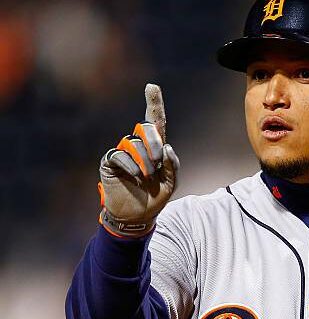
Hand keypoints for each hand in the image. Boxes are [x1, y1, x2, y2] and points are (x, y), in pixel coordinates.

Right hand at [98, 84, 179, 237]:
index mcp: (155, 147)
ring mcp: (123, 152)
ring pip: (135, 143)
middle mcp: (138, 145)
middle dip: (155, 143)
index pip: (155, 121)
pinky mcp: (110, 161)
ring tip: (147, 176)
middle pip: (146, 128)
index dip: (153, 103)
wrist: (137, 216)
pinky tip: (137, 178)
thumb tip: (167, 146)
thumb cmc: (155, 197)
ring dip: (146, 161)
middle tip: (158, 162)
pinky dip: (132, 166)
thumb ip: (173, 164)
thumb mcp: (171, 182)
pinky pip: (120, 155)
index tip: (152, 86)